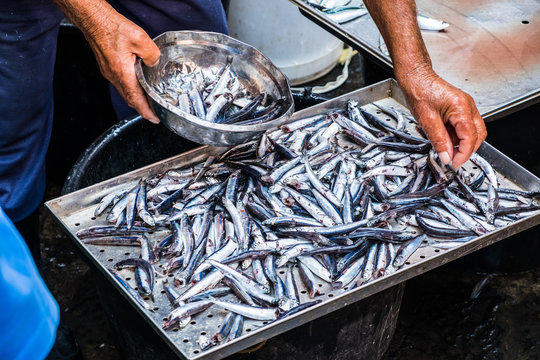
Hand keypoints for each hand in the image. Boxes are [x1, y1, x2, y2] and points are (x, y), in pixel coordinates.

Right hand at [85, 8, 160, 122]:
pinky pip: (120, 82)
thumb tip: (155, 63)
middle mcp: (114, 76)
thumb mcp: (140, 39)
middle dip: (142, 108)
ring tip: (148, 100)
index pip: (135, 100)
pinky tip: (138, 83)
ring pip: (125, 91)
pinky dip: (130, 88)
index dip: (146, 112)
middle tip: (154, 112)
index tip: (154, 119)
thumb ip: (152, 54)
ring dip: (136, 98)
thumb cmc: (112, 28)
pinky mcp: (107, 66)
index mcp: (122, 74)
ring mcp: (109, 72)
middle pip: (130, 99)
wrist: (94, 20)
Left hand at [399, 69, 486, 168]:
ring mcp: (466, 107)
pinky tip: (445, 140)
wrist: (416, 77)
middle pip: (477, 135)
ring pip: (473, 131)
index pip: (470, 138)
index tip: (454, 164)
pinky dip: (457, 136)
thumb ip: (439, 141)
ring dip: (462, 144)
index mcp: (462, 108)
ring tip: (447, 150)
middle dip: (467, 150)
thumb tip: (447, 157)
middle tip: (453, 160)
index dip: (464, 154)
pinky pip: (464, 126)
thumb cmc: (420, 92)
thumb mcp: (427, 120)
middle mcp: (468, 106)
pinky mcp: (460, 108)